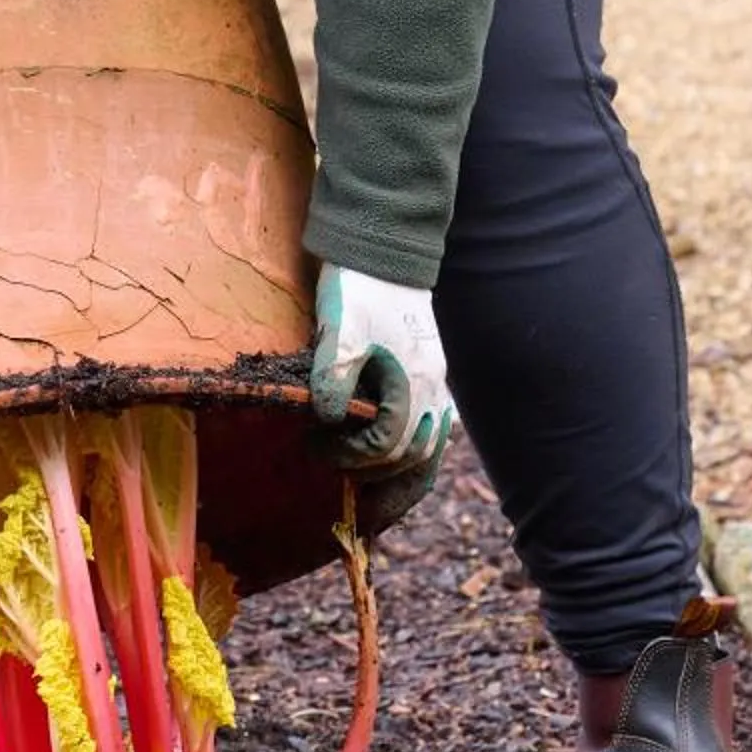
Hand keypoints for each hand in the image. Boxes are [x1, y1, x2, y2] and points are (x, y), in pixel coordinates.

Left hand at [309, 263, 456, 471]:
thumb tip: (330, 419)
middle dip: (377, 479)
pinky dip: (411, 456)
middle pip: (415, 458)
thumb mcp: (341, 328)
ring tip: (374, 502)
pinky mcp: (427, 376)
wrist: (384, 248)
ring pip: (430, 450)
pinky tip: (388, 464)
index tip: (316, 449)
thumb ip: (334, 375)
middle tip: (339, 484)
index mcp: (414, 381)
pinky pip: (429, 431)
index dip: (350, 457)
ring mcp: (435, 383)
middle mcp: (434, 388)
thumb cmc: (359, 287)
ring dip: (401, 479)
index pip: (388, 446)